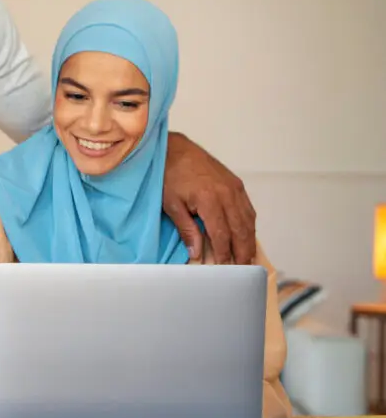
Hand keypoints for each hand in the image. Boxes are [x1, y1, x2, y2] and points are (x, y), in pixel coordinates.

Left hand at [162, 133, 256, 264]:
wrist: (174, 149)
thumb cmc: (169, 175)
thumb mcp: (172, 205)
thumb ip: (187, 230)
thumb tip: (197, 253)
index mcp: (210, 200)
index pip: (222, 234)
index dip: (224, 253)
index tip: (224, 267)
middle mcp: (227, 193)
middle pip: (240, 229)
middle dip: (242, 251)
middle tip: (243, 268)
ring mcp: (234, 187)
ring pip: (248, 219)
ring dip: (249, 239)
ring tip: (247, 257)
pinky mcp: (236, 183)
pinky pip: (247, 208)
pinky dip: (249, 224)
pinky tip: (246, 235)